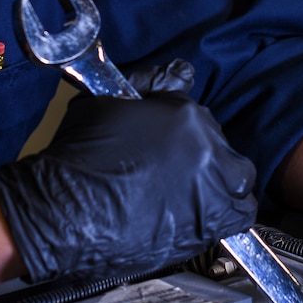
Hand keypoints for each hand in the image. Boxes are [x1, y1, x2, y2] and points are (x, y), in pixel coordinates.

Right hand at [0, 72, 256, 282]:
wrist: (65, 212)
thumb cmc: (79, 156)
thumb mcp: (107, 100)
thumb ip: (151, 84)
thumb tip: (178, 74)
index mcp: (188, 117)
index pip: (201, 118)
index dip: (185, 134)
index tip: (170, 147)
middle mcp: (208, 153)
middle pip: (225, 152)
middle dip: (207, 160)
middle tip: (180, 174)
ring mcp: (212, 192)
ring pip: (237, 184)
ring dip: (221, 187)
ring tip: (193, 196)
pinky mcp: (209, 228)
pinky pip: (237, 219)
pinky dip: (225, 217)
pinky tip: (200, 217)